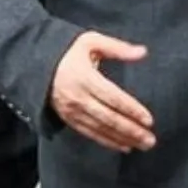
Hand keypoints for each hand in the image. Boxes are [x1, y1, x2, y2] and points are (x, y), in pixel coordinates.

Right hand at [50, 32, 154, 152]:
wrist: (37, 64)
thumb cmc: (69, 52)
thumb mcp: (91, 42)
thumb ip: (118, 48)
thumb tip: (143, 52)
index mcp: (84, 77)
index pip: (113, 97)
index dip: (131, 110)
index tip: (149, 120)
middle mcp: (77, 97)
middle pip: (109, 118)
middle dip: (131, 130)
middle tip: (151, 140)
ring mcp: (72, 111)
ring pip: (101, 129)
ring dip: (123, 139)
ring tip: (143, 144)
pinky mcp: (69, 119)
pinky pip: (91, 133)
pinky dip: (108, 142)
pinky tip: (124, 146)